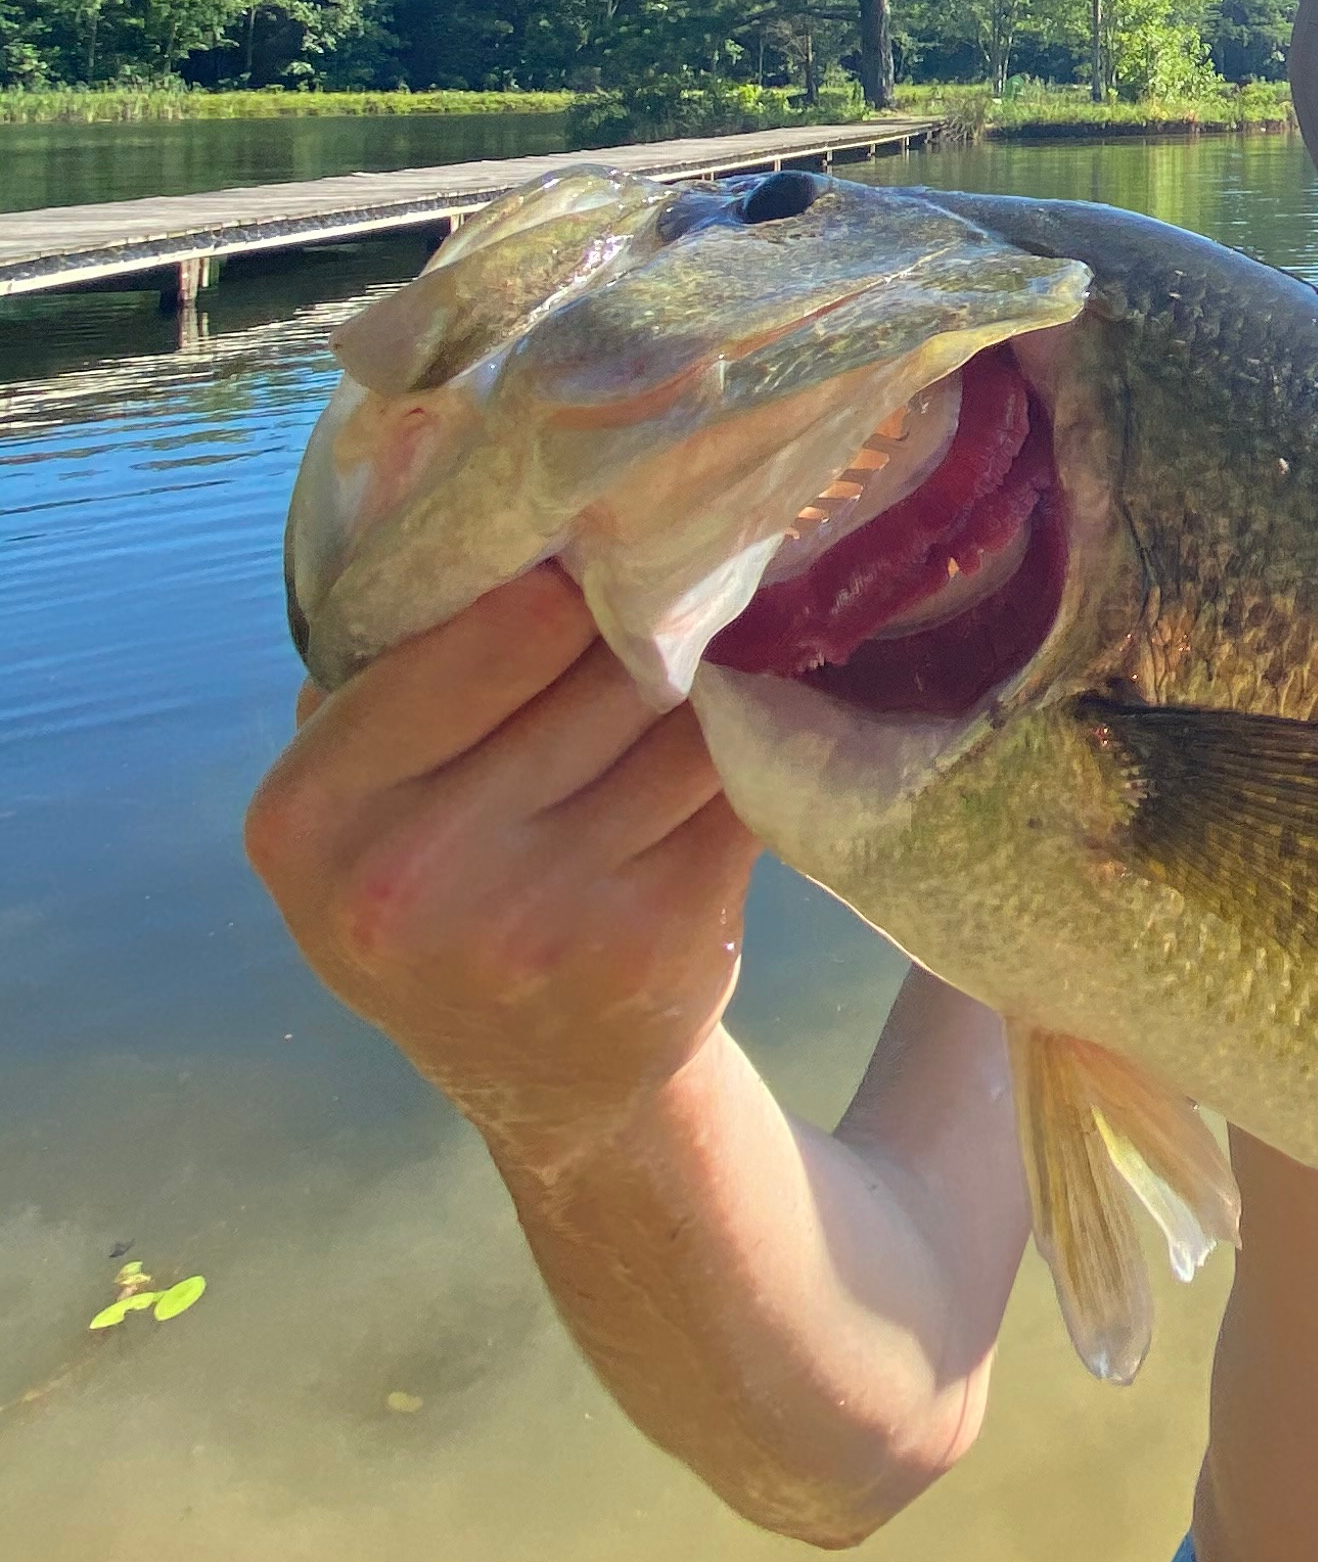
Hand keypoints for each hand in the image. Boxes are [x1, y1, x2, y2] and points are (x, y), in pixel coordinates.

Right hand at [245, 563, 759, 1177]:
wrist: (543, 1078)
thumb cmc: (446, 886)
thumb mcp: (362, 789)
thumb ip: (393, 657)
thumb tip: (482, 483)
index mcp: (312, 809)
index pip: (493, 626)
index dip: (575, 574)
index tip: (619, 539)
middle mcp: (410, 876)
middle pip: (600, 664)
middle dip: (657, 620)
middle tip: (699, 576)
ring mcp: (536, 920)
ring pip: (681, 718)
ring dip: (720, 679)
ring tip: (732, 651)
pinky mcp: (653, 942)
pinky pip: (738, 785)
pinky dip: (762, 747)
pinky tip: (761, 733)